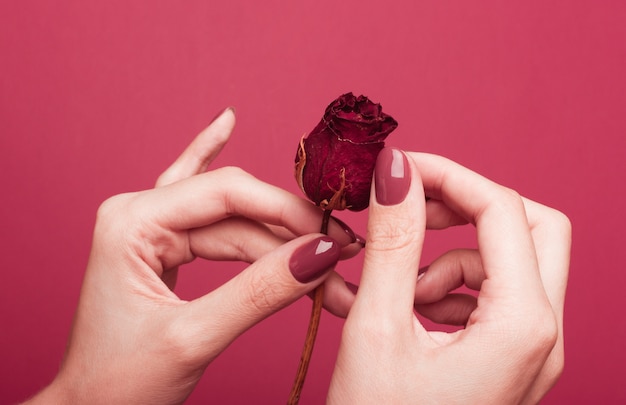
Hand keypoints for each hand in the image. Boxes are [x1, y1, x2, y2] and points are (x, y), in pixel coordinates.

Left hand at [25, 108, 360, 404]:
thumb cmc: (119, 383)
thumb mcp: (193, 338)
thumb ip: (259, 292)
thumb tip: (321, 255)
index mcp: (132, 222)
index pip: (228, 194)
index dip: (288, 212)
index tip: (335, 237)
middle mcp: (140, 213)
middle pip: (238, 210)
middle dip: (294, 238)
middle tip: (344, 258)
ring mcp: (151, 227)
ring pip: (235, 223)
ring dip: (283, 244)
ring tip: (329, 265)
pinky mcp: (165, 245)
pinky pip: (205, 211)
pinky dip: (220, 174)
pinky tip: (225, 124)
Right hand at [328, 148, 569, 403]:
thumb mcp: (378, 329)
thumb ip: (393, 241)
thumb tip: (398, 170)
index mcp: (523, 326)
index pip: (502, 208)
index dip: (447, 174)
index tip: (397, 168)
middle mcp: (542, 336)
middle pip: (532, 228)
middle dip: (469, 206)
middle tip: (412, 210)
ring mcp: (531, 351)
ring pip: (510, 262)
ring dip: (452, 255)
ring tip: (397, 286)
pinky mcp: (509, 361)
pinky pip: (492, 297)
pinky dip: (449, 287)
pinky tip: (407, 311)